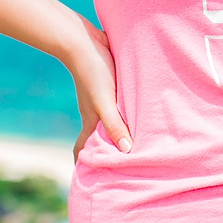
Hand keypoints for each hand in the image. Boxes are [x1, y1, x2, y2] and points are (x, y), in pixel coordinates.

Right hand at [65, 17, 132, 161]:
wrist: (83, 41)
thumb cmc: (94, 72)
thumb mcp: (105, 101)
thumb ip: (115, 125)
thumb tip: (127, 151)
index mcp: (91, 120)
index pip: (83, 149)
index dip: (84, 164)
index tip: (90, 180)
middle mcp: (95, 112)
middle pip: (99, 137)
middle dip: (107, 151)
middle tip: (123, 165)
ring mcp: (101, 98)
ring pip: (109, 120)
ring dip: (119, 131)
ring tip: (138, 141)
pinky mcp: (109, 84)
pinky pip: (117, 103)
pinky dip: (125, 111)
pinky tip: (139, 108)